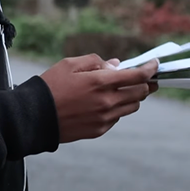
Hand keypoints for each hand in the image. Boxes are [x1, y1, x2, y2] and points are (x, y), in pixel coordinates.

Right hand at [39, 55, 157, 143]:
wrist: (34, 117)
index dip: (150, 69)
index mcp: (100, 82)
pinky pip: (117, 117)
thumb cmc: (49, 87)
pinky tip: (103, 103)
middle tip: (144, 78)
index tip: (155, 64)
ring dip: (132, 97)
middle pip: (141, 92)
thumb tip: (115, 65)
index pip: (137, 76)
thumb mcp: (69, 64)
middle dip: (146, 83)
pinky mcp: (99, 129)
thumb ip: (95, 62)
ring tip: (121, 90)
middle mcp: (107, 101)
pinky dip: (117, 108)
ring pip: (132, 106)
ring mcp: (105, 117)